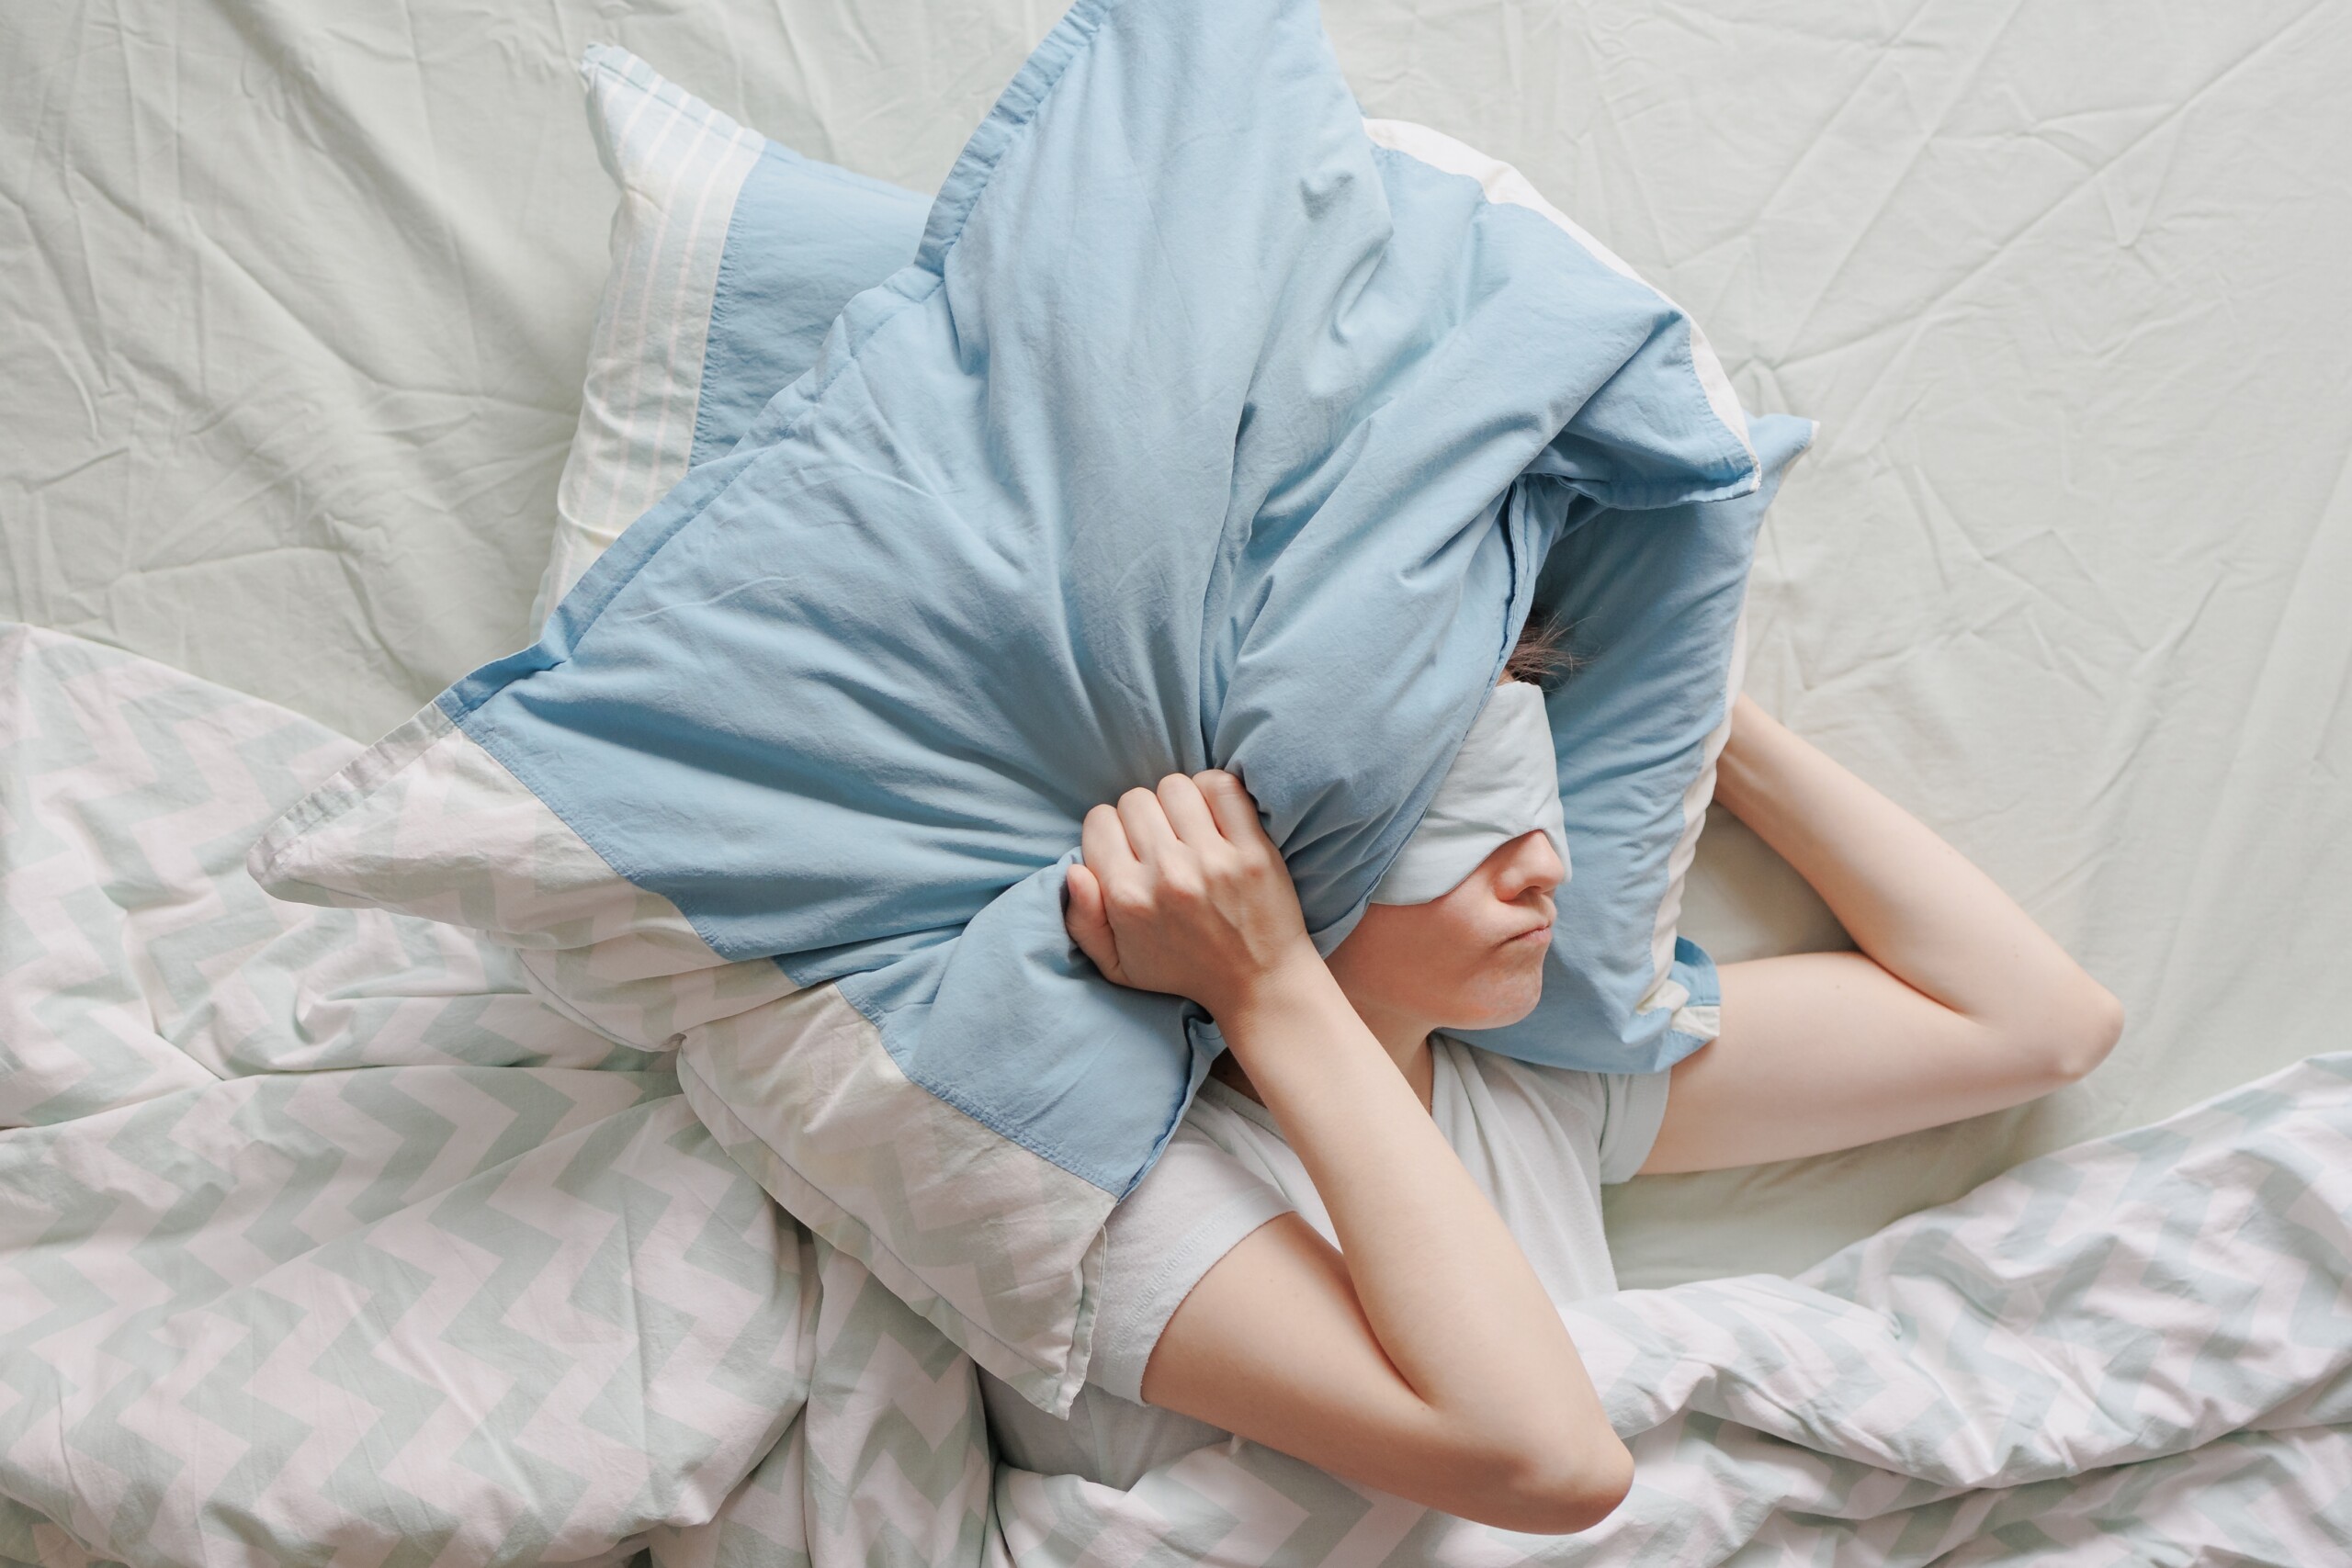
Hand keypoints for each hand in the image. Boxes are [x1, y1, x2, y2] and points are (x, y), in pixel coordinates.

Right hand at [1064, 771, 1317, 1018]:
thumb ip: (1081, 921)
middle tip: (1161, 842)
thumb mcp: (1117, 965)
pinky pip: (1223, 788)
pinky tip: (1215, 816)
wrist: (1257, 983)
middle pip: (1135, 800)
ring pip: (1175, 787)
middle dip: (1143, 817)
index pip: (1099, 820)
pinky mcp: (1252, 851)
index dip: (1111, 831)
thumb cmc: (1183, 970)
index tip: (1129, 849)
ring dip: (1178, 803)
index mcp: (1127, 898)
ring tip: (1188, 829)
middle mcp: (1166, 875)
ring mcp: (1212, 860)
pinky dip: (1214, 791)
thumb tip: (1075, 871)